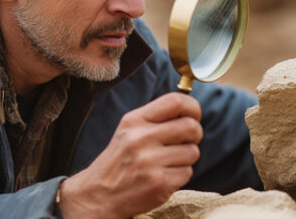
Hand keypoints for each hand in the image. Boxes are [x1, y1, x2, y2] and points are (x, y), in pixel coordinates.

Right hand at [58, 92, 202, 218]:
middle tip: (185, 142)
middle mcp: (141, 138)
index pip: (176, 101)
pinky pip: (187, 172)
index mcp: (134, 121)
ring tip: (168, 162)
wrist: (100, 194)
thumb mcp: (129, 130)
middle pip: (191, 127)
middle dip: (195, 135)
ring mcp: (150, 162)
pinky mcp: (159, 183)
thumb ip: (156, 119)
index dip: (193, 108)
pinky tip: (163, 176)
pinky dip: (180, 175)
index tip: (193, 116)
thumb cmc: (120, 160)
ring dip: (186, 158)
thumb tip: (191, 112)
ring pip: (192, 152)